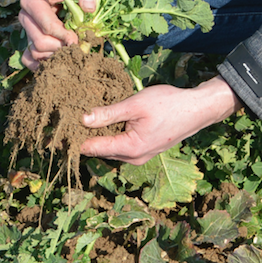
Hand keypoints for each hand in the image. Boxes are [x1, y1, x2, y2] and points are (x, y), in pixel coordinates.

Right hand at [18, 0, 96, 70]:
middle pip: (40, 42)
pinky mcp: (30, 37)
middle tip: (77, 45)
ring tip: (71, 49)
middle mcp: (25, 15)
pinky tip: (58, 61)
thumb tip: (90, 8)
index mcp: (32, 0)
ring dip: (55, 55)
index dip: (64, 36)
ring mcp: (26, 28)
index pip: (46, 26)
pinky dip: (42, 63)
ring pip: (35, 52)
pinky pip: (28, 58)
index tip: (78, 38)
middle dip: (60, 47)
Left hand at [80, 76, 244, 164]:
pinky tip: (114, 118)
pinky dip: (116, 133)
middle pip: (101, 150)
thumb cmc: (169, 104)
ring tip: (92, 114)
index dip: (75, 137)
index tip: (62, 126)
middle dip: (88, 135)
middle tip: (75, 115)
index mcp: (130, 149)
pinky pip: (124, 145)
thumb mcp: (136, 104)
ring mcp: (141, 156)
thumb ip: (108, 113)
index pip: (92, 148)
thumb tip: (82, 119)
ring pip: (112, 147)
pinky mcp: (147, 150)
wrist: (198, 109)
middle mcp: (133, 159)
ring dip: (103, 134)